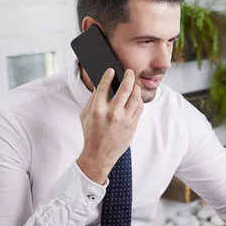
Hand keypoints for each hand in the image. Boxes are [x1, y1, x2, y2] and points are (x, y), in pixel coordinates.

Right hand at [77, 68, 142, 183]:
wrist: (99, 155)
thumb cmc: (91, 135)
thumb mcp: (85, 116)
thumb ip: (92, 99)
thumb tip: (99, 85)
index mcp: (97, 109)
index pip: (104, 86)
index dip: (109, 75)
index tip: (112, 70)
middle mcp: (112, 113)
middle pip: (125, 88)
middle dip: (129, 76)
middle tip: (130, 72)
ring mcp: (124, 119)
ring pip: (136, 97)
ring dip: (136, 88)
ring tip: (134, 85)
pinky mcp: (132, 126)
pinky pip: (140, 108)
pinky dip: (139, 101)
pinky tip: (136, 98)